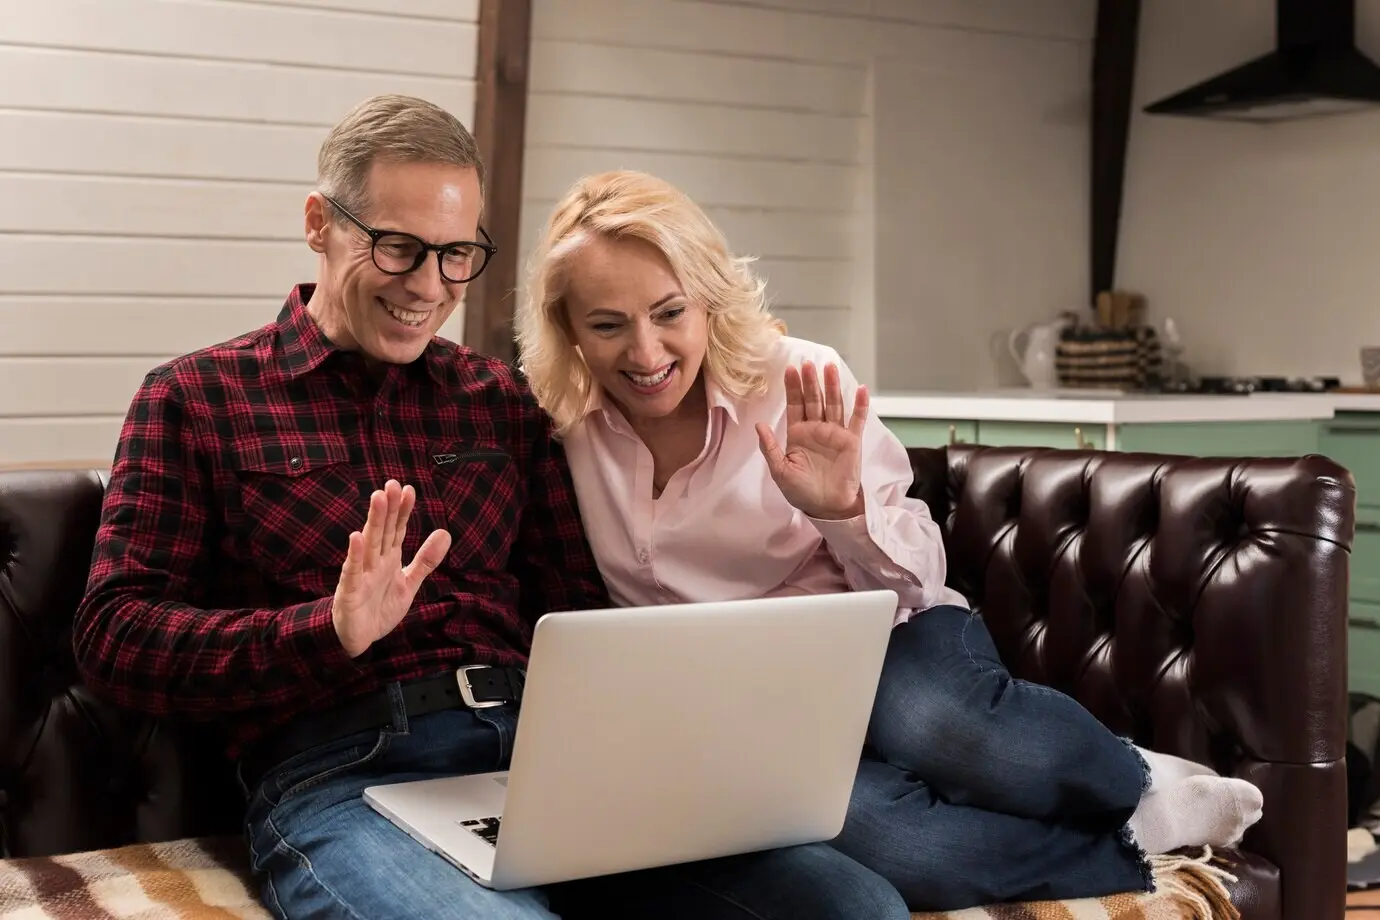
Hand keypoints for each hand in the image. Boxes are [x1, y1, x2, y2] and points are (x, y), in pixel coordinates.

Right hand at [332, 479, 451, 657]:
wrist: (359, 637)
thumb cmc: (380, 606)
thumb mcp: (409, 583)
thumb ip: (425, 560)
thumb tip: (445, 533)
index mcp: (388, 558)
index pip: (397, 529)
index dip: (403, 511)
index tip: (409, 489)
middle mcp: (374, 561)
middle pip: (383, 530)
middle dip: (388, 507)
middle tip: (392, 484)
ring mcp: (361, 574)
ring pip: (369, 543)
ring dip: (373, 521)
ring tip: (378, 498)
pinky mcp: (350, 591)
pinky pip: (352, 571)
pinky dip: (354, 554)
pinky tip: (356, 537)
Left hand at [755, 361, 868, 519]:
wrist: (826, 507)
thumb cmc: (802, 491)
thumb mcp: (780, 471)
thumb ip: (770, 447)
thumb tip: (759, 425)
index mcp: (798, 434)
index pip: (795, 405)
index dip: (793, 388)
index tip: (789, 369)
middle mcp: (816, 429)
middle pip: (814, 399)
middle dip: (810, 382)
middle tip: (807, 363)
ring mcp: (835, 433)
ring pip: (834, 404)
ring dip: (832, 386)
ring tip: (829, 367)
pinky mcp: (852, 441)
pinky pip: (857, 420)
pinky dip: (860, 405)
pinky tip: (862, 390)